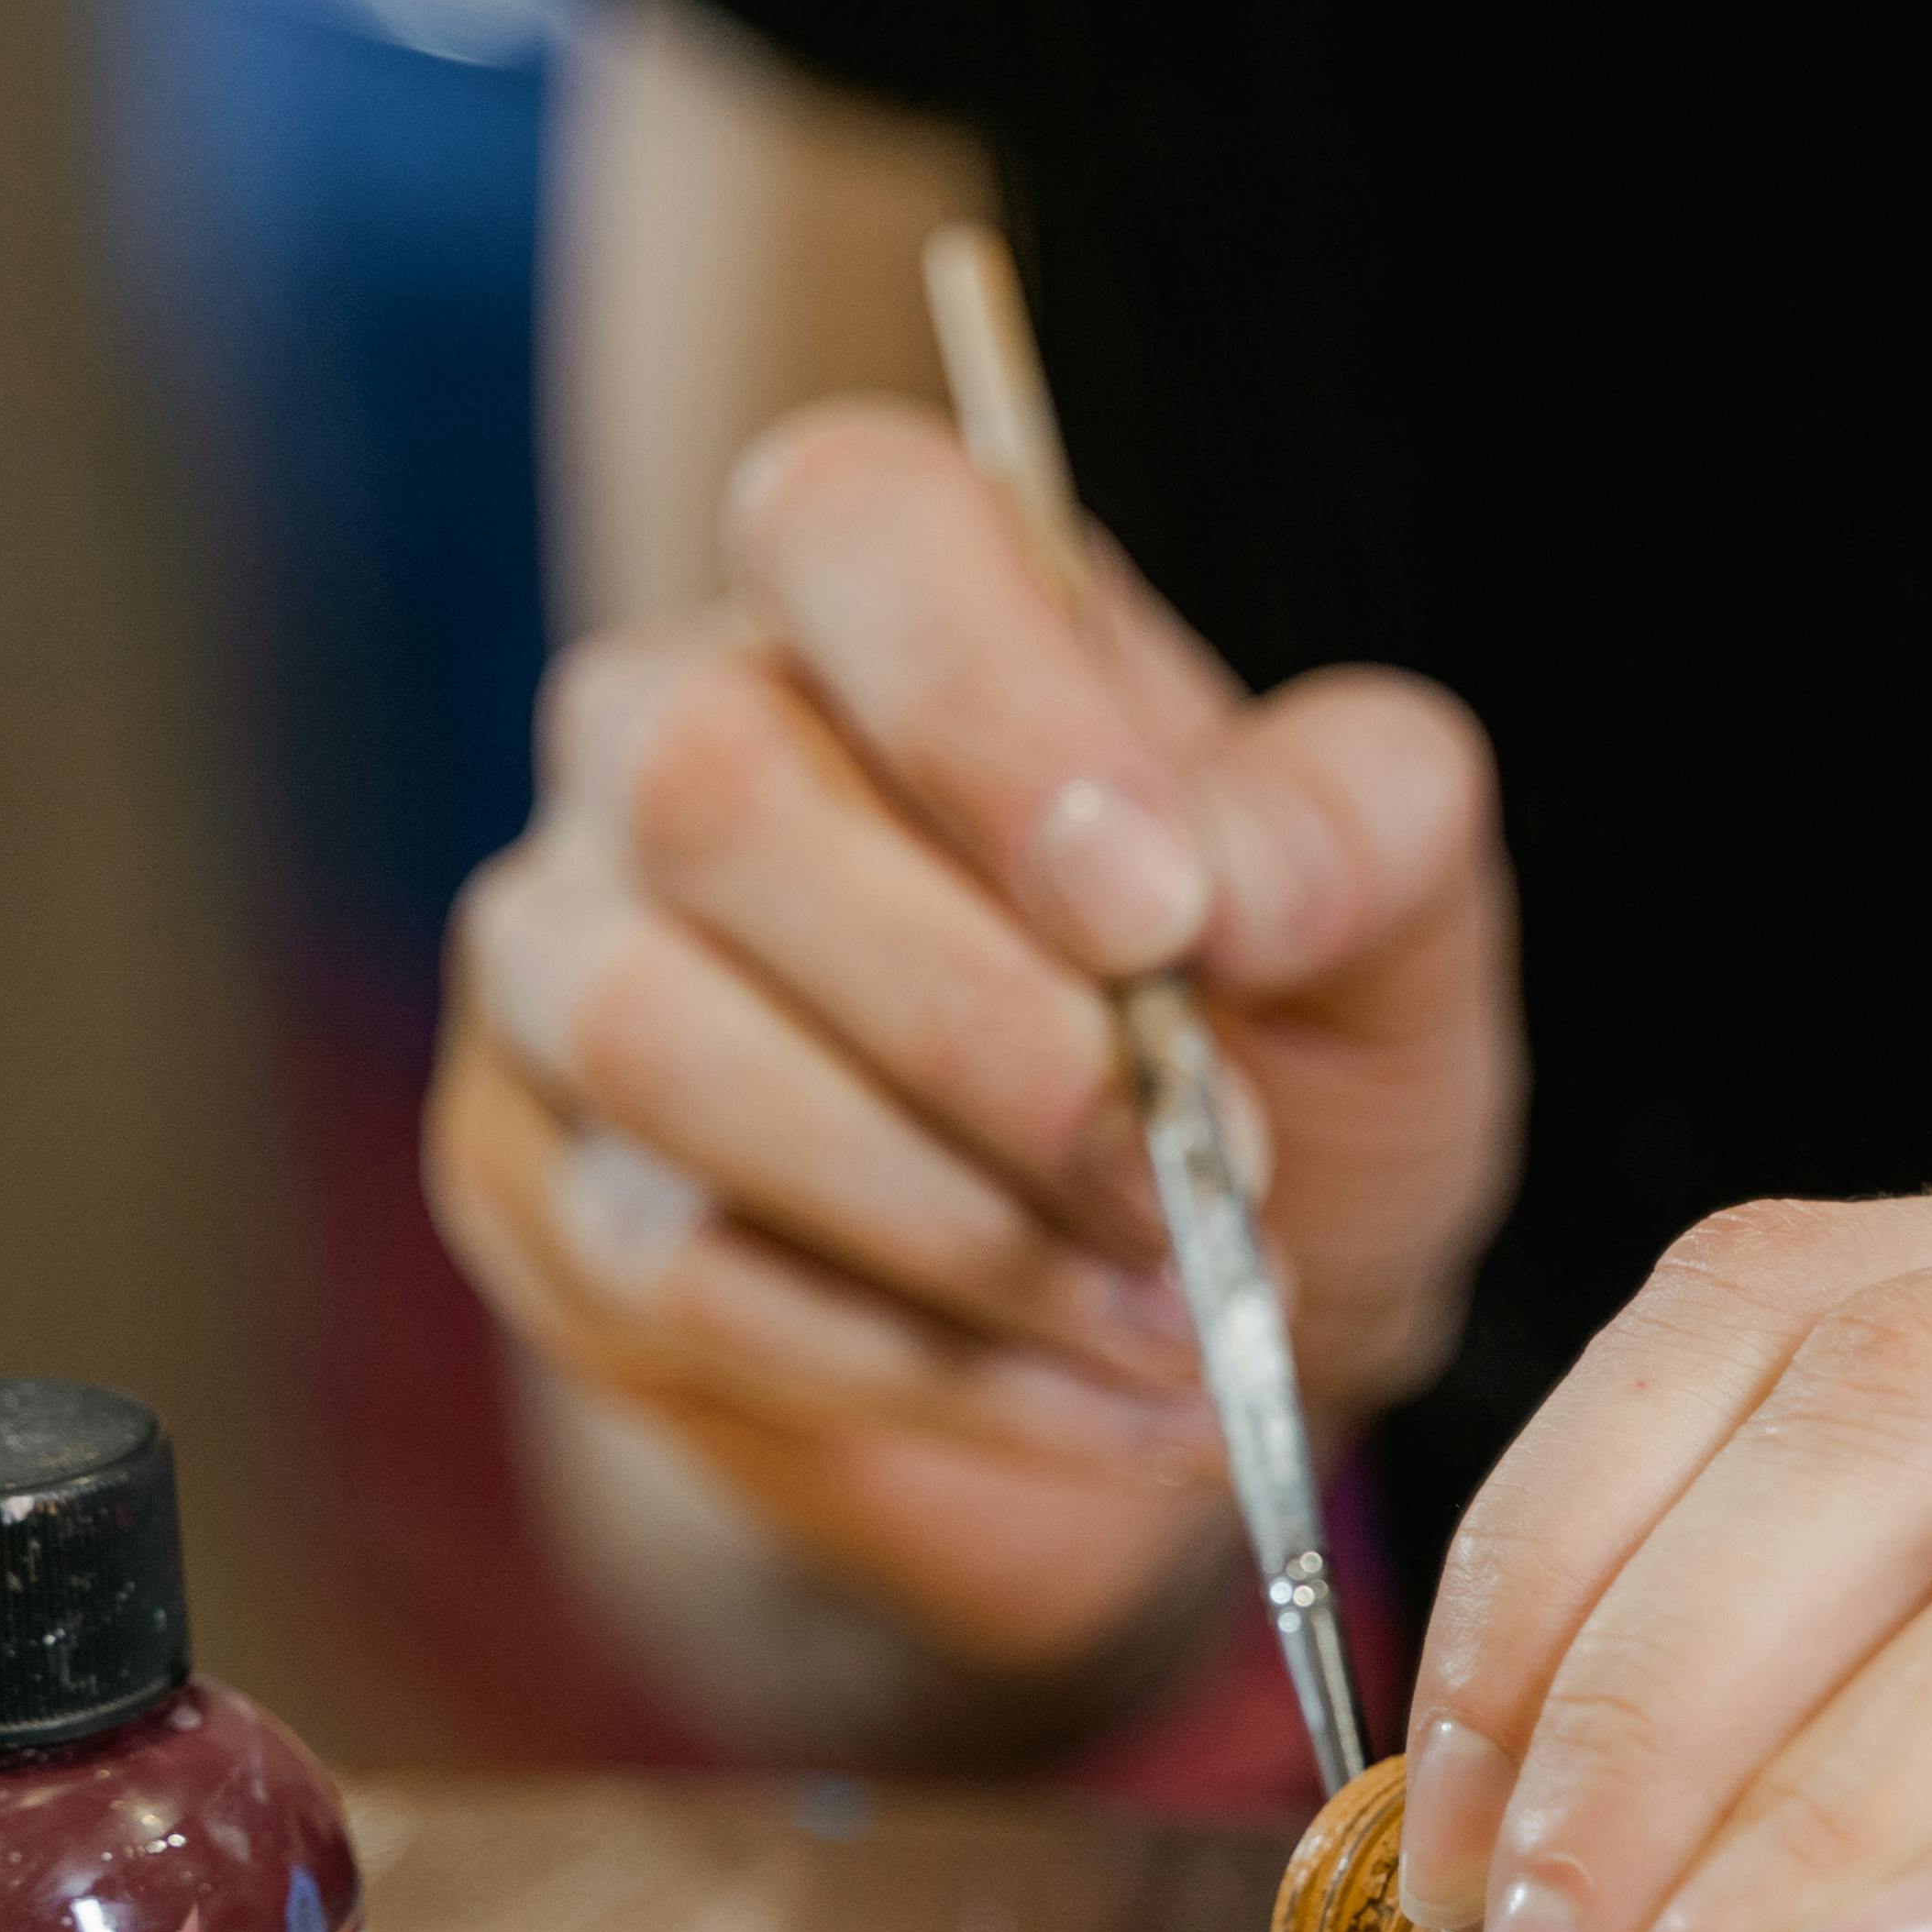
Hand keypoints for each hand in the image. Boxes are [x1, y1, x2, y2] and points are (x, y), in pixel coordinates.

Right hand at [432, 402, 1518, 1677]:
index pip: (850, 527)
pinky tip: (1108, 1404)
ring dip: (952, 1217)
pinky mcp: (533, 1187)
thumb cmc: (1281, 1043)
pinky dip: (921, 1365)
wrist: (1198, 1294)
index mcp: (880, 589)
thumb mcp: (1397, 921)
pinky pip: (670, 1274)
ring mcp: (558, 958)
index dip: (988, 714)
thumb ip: (1350, 834)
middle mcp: (665, 731)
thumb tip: (1222, 879)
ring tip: (1178, 1312)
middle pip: (715, 795)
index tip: (1165, 916)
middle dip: (980, 1024)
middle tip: (1195, 1171)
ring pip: (658, 1045)